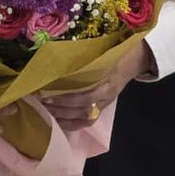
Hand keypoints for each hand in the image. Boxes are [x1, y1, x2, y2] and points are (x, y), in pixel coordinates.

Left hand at [40, 41, 154, 131]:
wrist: (134, 60)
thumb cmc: (115, 51)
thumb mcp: (103, 51)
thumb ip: (84, 56)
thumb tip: (56, 56)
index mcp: (107, 79)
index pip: (86, 95)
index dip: (66, 98)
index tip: (47, 93)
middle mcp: (106, 94)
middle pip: (83, 108)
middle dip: (60, 107)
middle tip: (40, 101)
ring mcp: (105, 103)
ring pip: (84, 117)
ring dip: (63, 116)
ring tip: (45, 109)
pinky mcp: (103, 108)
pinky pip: (88, 122)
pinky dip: (72, 124)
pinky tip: (58, 120)